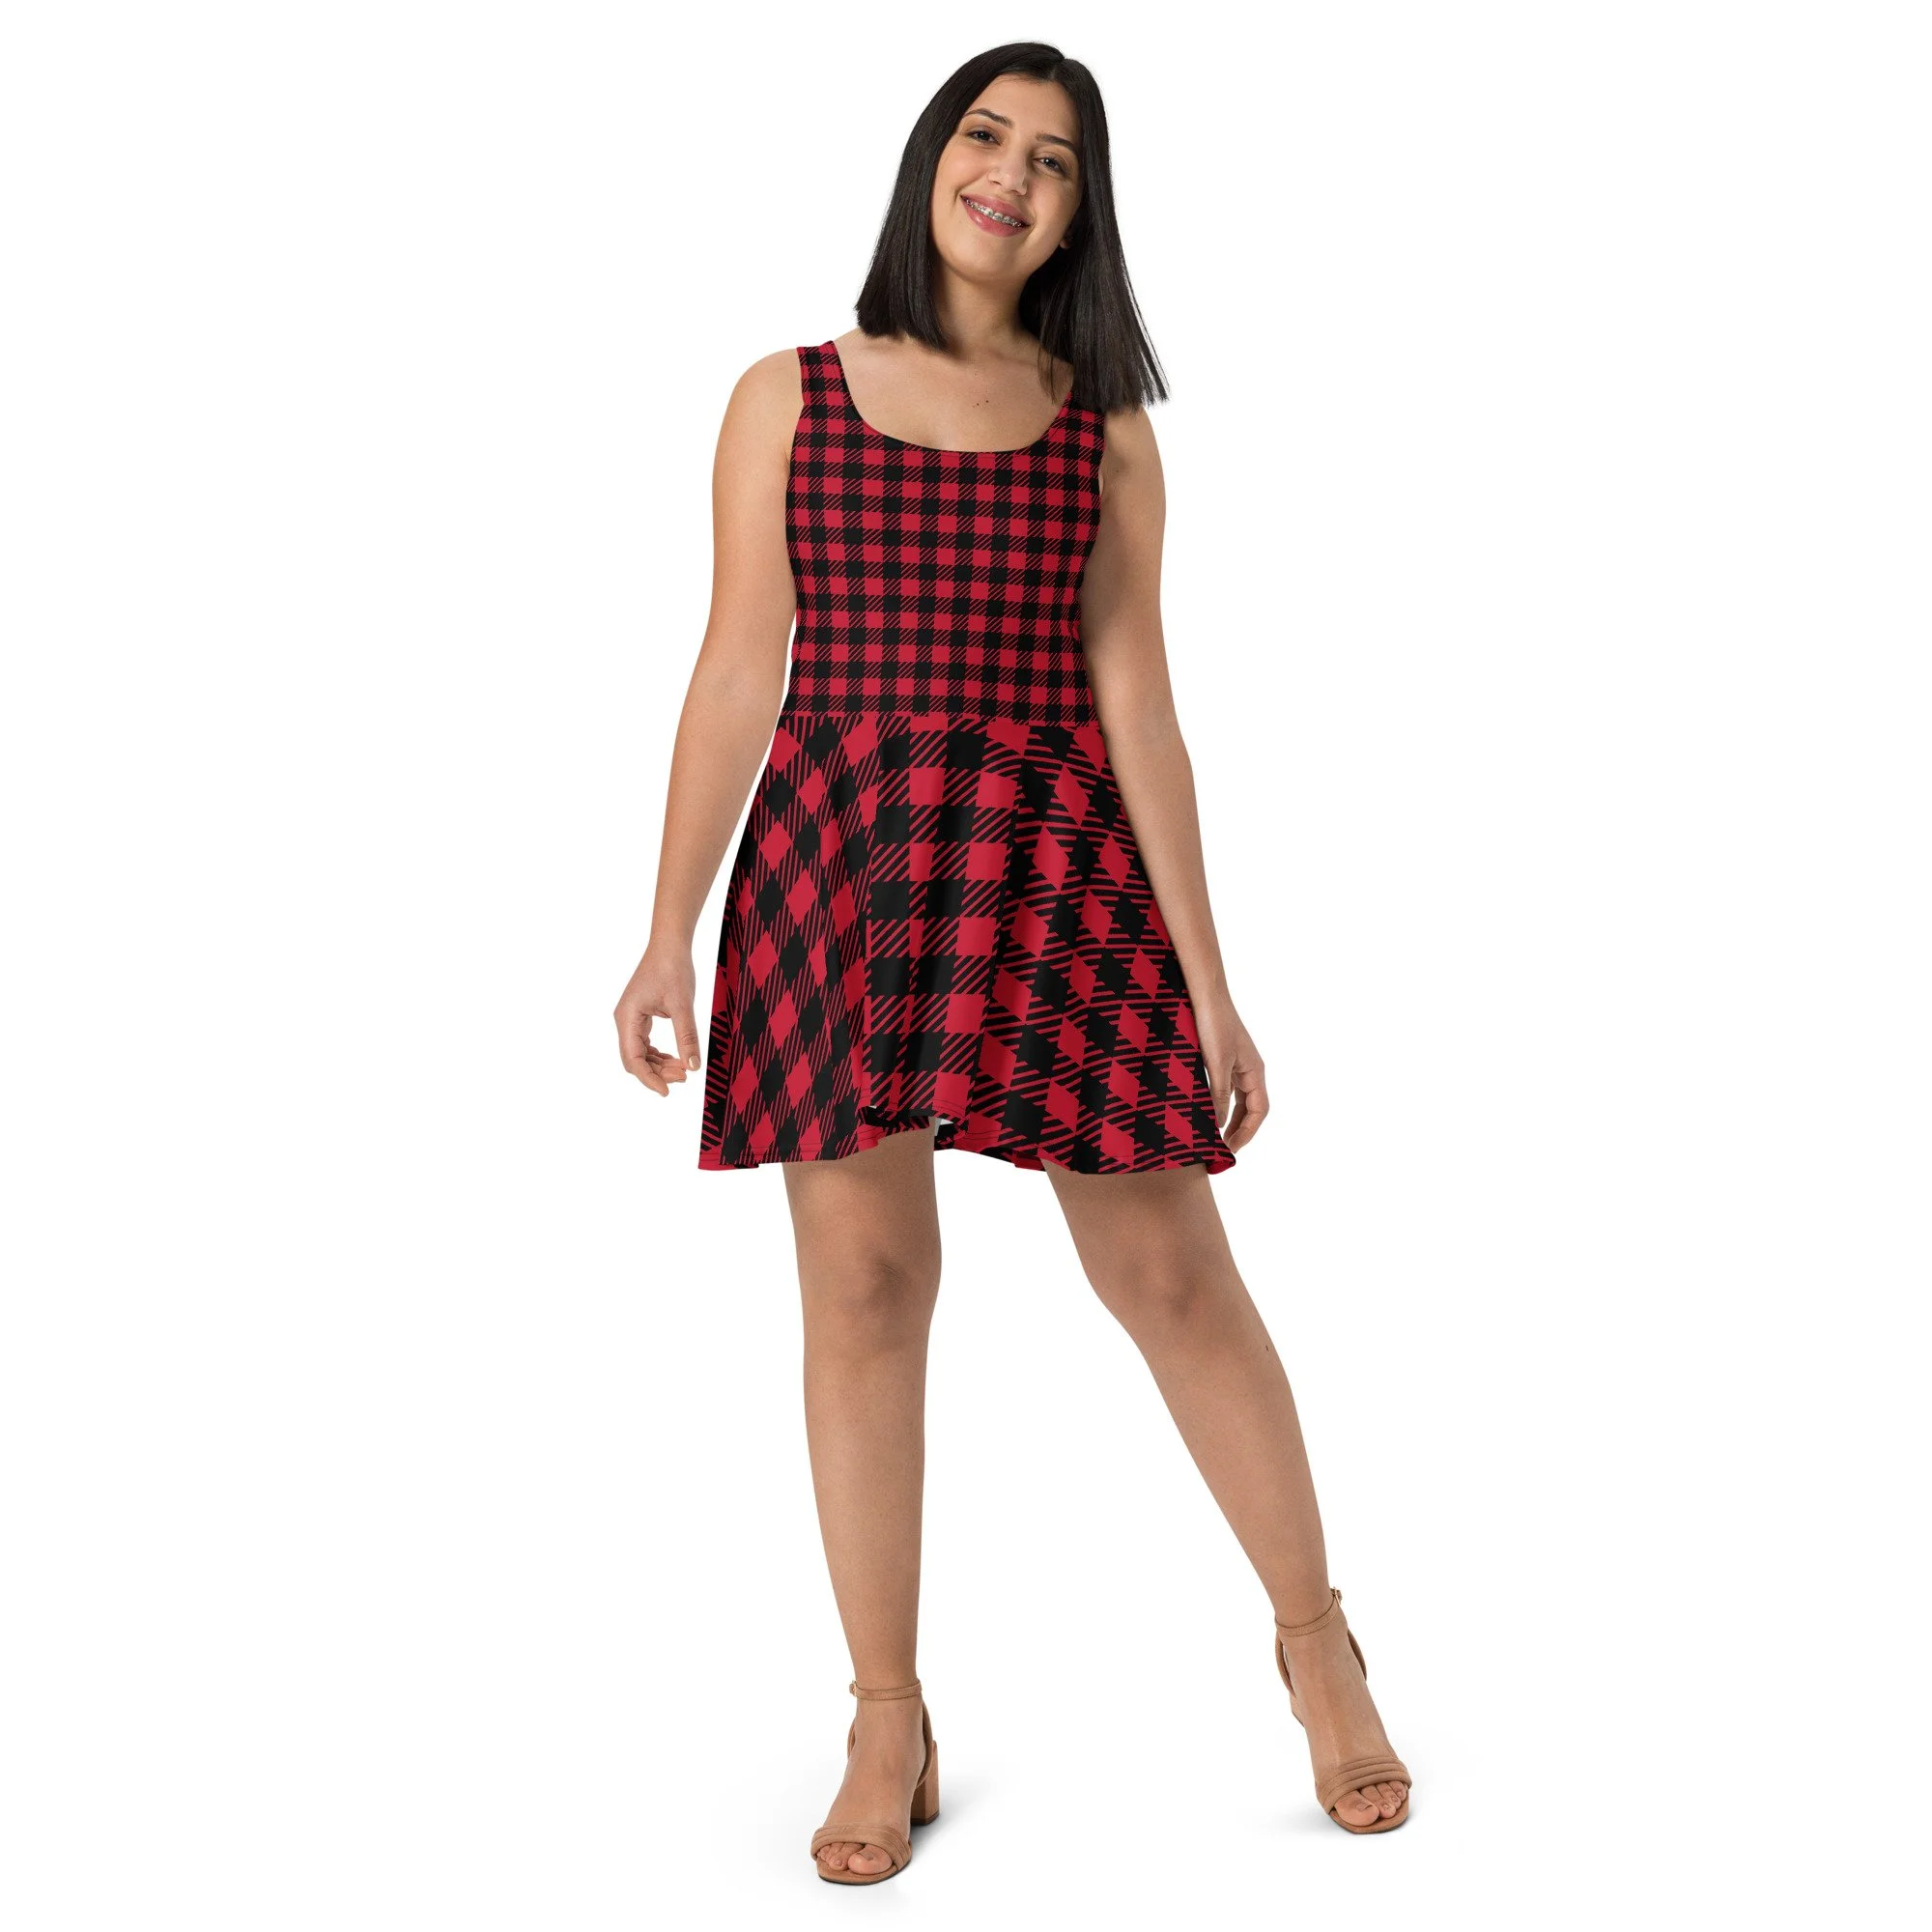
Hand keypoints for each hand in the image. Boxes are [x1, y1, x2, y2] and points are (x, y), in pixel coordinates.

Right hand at [614, 945, 702, 1096]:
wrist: (670, 945)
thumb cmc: (673, 969)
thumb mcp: (682, 1005)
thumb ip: (687, 1037)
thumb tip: (693, 1067)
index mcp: (627, 1018)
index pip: (633, 1059)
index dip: (649, 1078)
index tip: (667, 1091)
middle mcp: (624, 1021)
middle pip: (635, 1059)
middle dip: (657, 1072)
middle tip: (684, 1076)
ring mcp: (631, 1019)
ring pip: (640, 1053)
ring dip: (659, 1065)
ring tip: (684, 1069)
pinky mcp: (640, 1016)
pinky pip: (646, 1044)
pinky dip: (660, 1055)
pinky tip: (676, 1059)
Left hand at [1195, 997, 1268, 1151]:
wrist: (1204, 994)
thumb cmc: (1213, 1024)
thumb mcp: (1216, 1063)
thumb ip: (1219, 1094)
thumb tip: (1219, 1123)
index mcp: (1255, 1071)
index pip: (1259, 1110)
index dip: (1247, 1132)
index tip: (1231, 1148)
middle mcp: (1249, 1070)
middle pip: (1252, 1108)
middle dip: (1240, 1130)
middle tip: (1224, 1149)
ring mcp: (1237, 1064)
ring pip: (1240, 1100)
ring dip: (1231, 1119)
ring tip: (1217, 1137)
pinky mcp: (1222, 1059)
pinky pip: (1227, 1088)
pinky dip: (1221, 1104)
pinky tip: (1208, 1112)